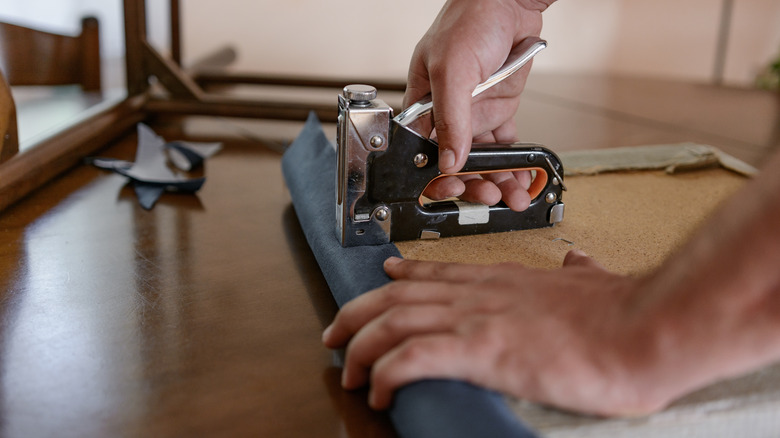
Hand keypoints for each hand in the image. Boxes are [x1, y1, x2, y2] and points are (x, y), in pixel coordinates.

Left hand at [323, 250, 671, 416]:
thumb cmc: (623, 310)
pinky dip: (386, 373)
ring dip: (360, 347)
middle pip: (397, 296)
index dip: (402, 276)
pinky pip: (412, 357)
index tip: (382, 278)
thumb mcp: (594, 279)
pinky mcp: (481, 348)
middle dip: (357, 314)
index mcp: (502, 279)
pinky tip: (377, 392)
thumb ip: (580, 270)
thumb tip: (579, 259)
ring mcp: (477, 318)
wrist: (643, 326)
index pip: (437, 273)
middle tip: (335, 332)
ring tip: (346, 373)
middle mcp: (479, 292)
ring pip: (393, 322)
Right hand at [407, 0, 554, 210]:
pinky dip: (514, 162)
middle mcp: (447, 113)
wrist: (510, 1)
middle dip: (472, 184)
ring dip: (497, 179)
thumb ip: (450, 118)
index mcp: (422, 104)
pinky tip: (522, 177)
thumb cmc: (470, 19)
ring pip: (482, 159)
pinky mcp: (498, 110)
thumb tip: (448, 159)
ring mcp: (474, 113)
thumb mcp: (452, 69)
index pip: (421, 152)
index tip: (454, 188)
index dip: (435, 176)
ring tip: (513, 195)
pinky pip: (505, 144)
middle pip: (454, 162)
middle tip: (489, 196)